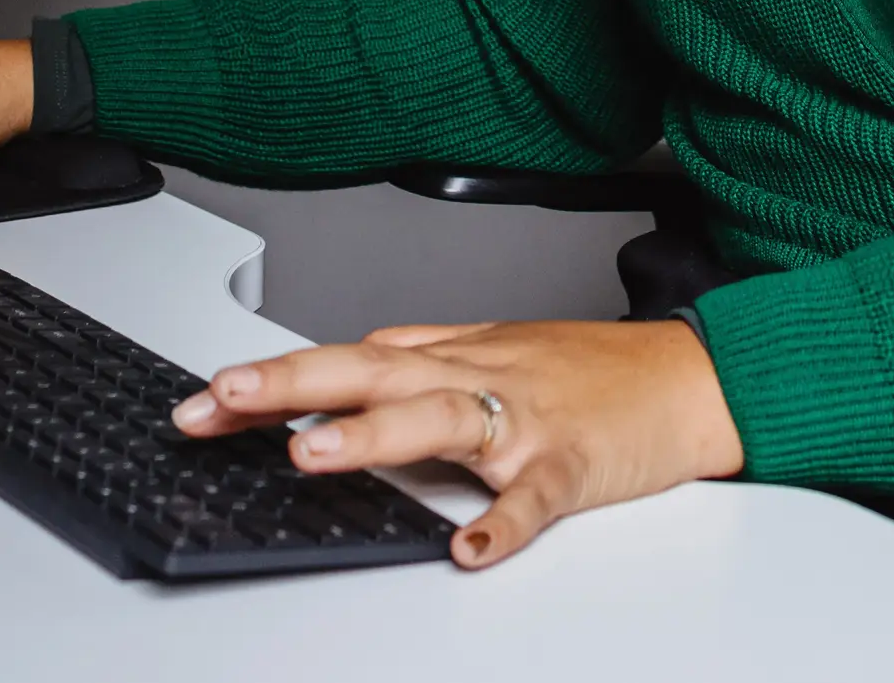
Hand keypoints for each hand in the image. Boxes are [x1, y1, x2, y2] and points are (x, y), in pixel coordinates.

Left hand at [170, 318, 741, 567]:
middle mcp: (478, 377)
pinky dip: (504, 519)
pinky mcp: (572, 463)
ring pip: (440, 418)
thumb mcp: (498, 346)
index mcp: (453, 358)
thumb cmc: (594, 371)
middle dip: (292, 384)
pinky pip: (533, 494)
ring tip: (308, 455)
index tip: (204, 398)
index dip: (273, 378)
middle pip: (372, 373)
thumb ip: (426, 353)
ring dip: (372, 435)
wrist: (690, 377)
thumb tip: (355, 357)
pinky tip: (470, 547)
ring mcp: (525, 420)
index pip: (346, 361)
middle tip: (223, 397)